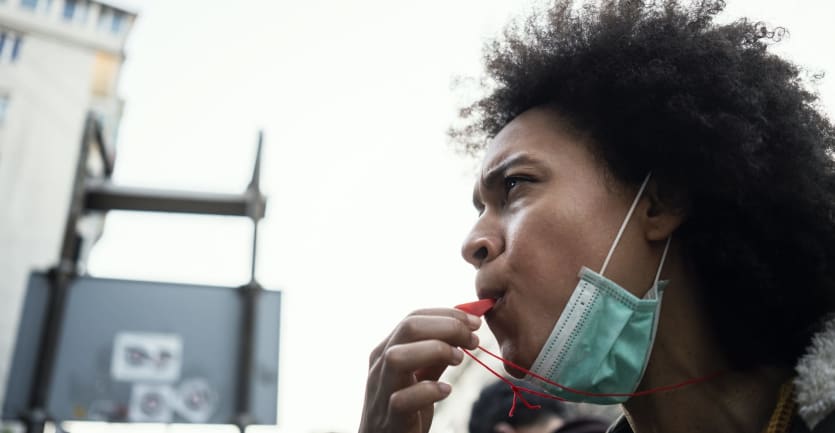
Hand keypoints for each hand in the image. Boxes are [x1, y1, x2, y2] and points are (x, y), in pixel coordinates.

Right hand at [358, 308, 480, 432]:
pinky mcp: (390, 417)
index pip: (414, 317)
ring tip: (459, 359)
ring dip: (435, 351)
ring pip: (398, 358)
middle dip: (447, 327)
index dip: (448, 315)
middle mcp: (380, 365)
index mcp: (387, 349)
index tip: (476, 322)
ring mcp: (382, 390)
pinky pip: (403, 399)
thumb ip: (436, 354)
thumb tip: (463, 328)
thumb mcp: (420, 375)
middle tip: (473, 339)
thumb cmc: (406, 409)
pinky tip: (445, 390)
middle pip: (408, 328)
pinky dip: (428, 391)